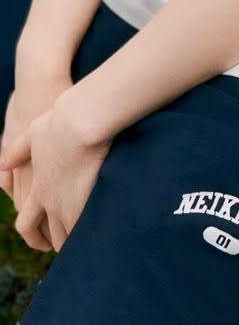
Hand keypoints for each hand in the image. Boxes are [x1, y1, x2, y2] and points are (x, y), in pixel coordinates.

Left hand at [0, 96, 112, 252]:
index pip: (27, 223)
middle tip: (65, 247)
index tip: (42, 241)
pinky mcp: (84, 202)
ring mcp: (66, 204)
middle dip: (55, 244)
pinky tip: (100, 234)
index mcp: (36, 187)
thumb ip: (18, 151)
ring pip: (66, 236)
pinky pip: (83, 228)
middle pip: (47, 235)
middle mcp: (49, 201)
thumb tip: (3, 162)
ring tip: (85, 244)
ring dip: (73, 241)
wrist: (79, 122)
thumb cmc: (58, 122)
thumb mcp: (32, 134)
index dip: (33, 236)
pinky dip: (89, 232)